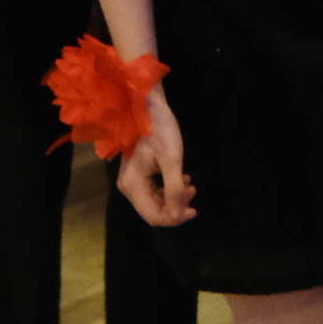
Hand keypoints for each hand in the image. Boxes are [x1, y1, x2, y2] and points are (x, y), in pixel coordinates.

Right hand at [114, 83, 195, 227]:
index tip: (193, 209)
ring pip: (154, 201)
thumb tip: (177, 215)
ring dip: (174, 198)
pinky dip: (168, 189)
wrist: (147, 106)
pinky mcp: (138, 173)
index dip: (174, 218)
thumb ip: (174, 189)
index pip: (153, 216)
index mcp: (133, 186)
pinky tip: (181, 179)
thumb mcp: (171, 159)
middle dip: (175, 206)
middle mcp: (128, 187)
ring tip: (189, 183)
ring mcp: (132, 181)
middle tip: (193, 190)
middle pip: (153, 211)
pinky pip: (153, 190)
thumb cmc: (159, 130)